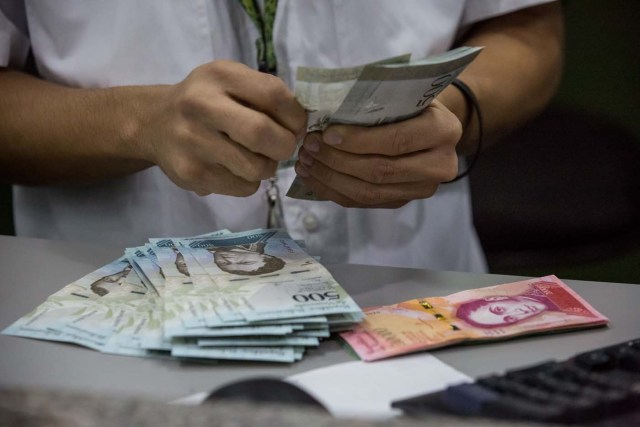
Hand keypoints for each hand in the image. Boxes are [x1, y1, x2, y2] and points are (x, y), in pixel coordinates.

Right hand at [140, 61, 306, 195]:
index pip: (274, 95)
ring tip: (256, 157)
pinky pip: (243, 187)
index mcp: (219, 76)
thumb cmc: (205, 100)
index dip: (295, 116)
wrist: (154, 122)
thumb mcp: (231, 81)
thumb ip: (265, 95)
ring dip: (267, 167)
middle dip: (284, 146)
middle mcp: (201, 106)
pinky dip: (250, 181)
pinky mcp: (191, 175)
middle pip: (262, 135)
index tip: (296, 126)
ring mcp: (193, 143)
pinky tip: (236, 168)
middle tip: (282, 147)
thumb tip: (303, 125)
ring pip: (256, 168)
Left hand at [294, 100, 461, 207]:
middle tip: (310, 147)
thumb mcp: (402, 92)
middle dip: (338, 161)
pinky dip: (334, 191)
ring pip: (369, 192)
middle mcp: (440, 165)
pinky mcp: (403, 201)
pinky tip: (313, 178)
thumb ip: (377, 100)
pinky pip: (363, 203)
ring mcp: (422, 189)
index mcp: (443, 130)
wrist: (430, 125)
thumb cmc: (410, 102)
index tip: (327, 134)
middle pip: (380, 171)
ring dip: (331, 179)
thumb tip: (326, 109)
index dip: (358, 141)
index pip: (396, 141)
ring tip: (306, 162)